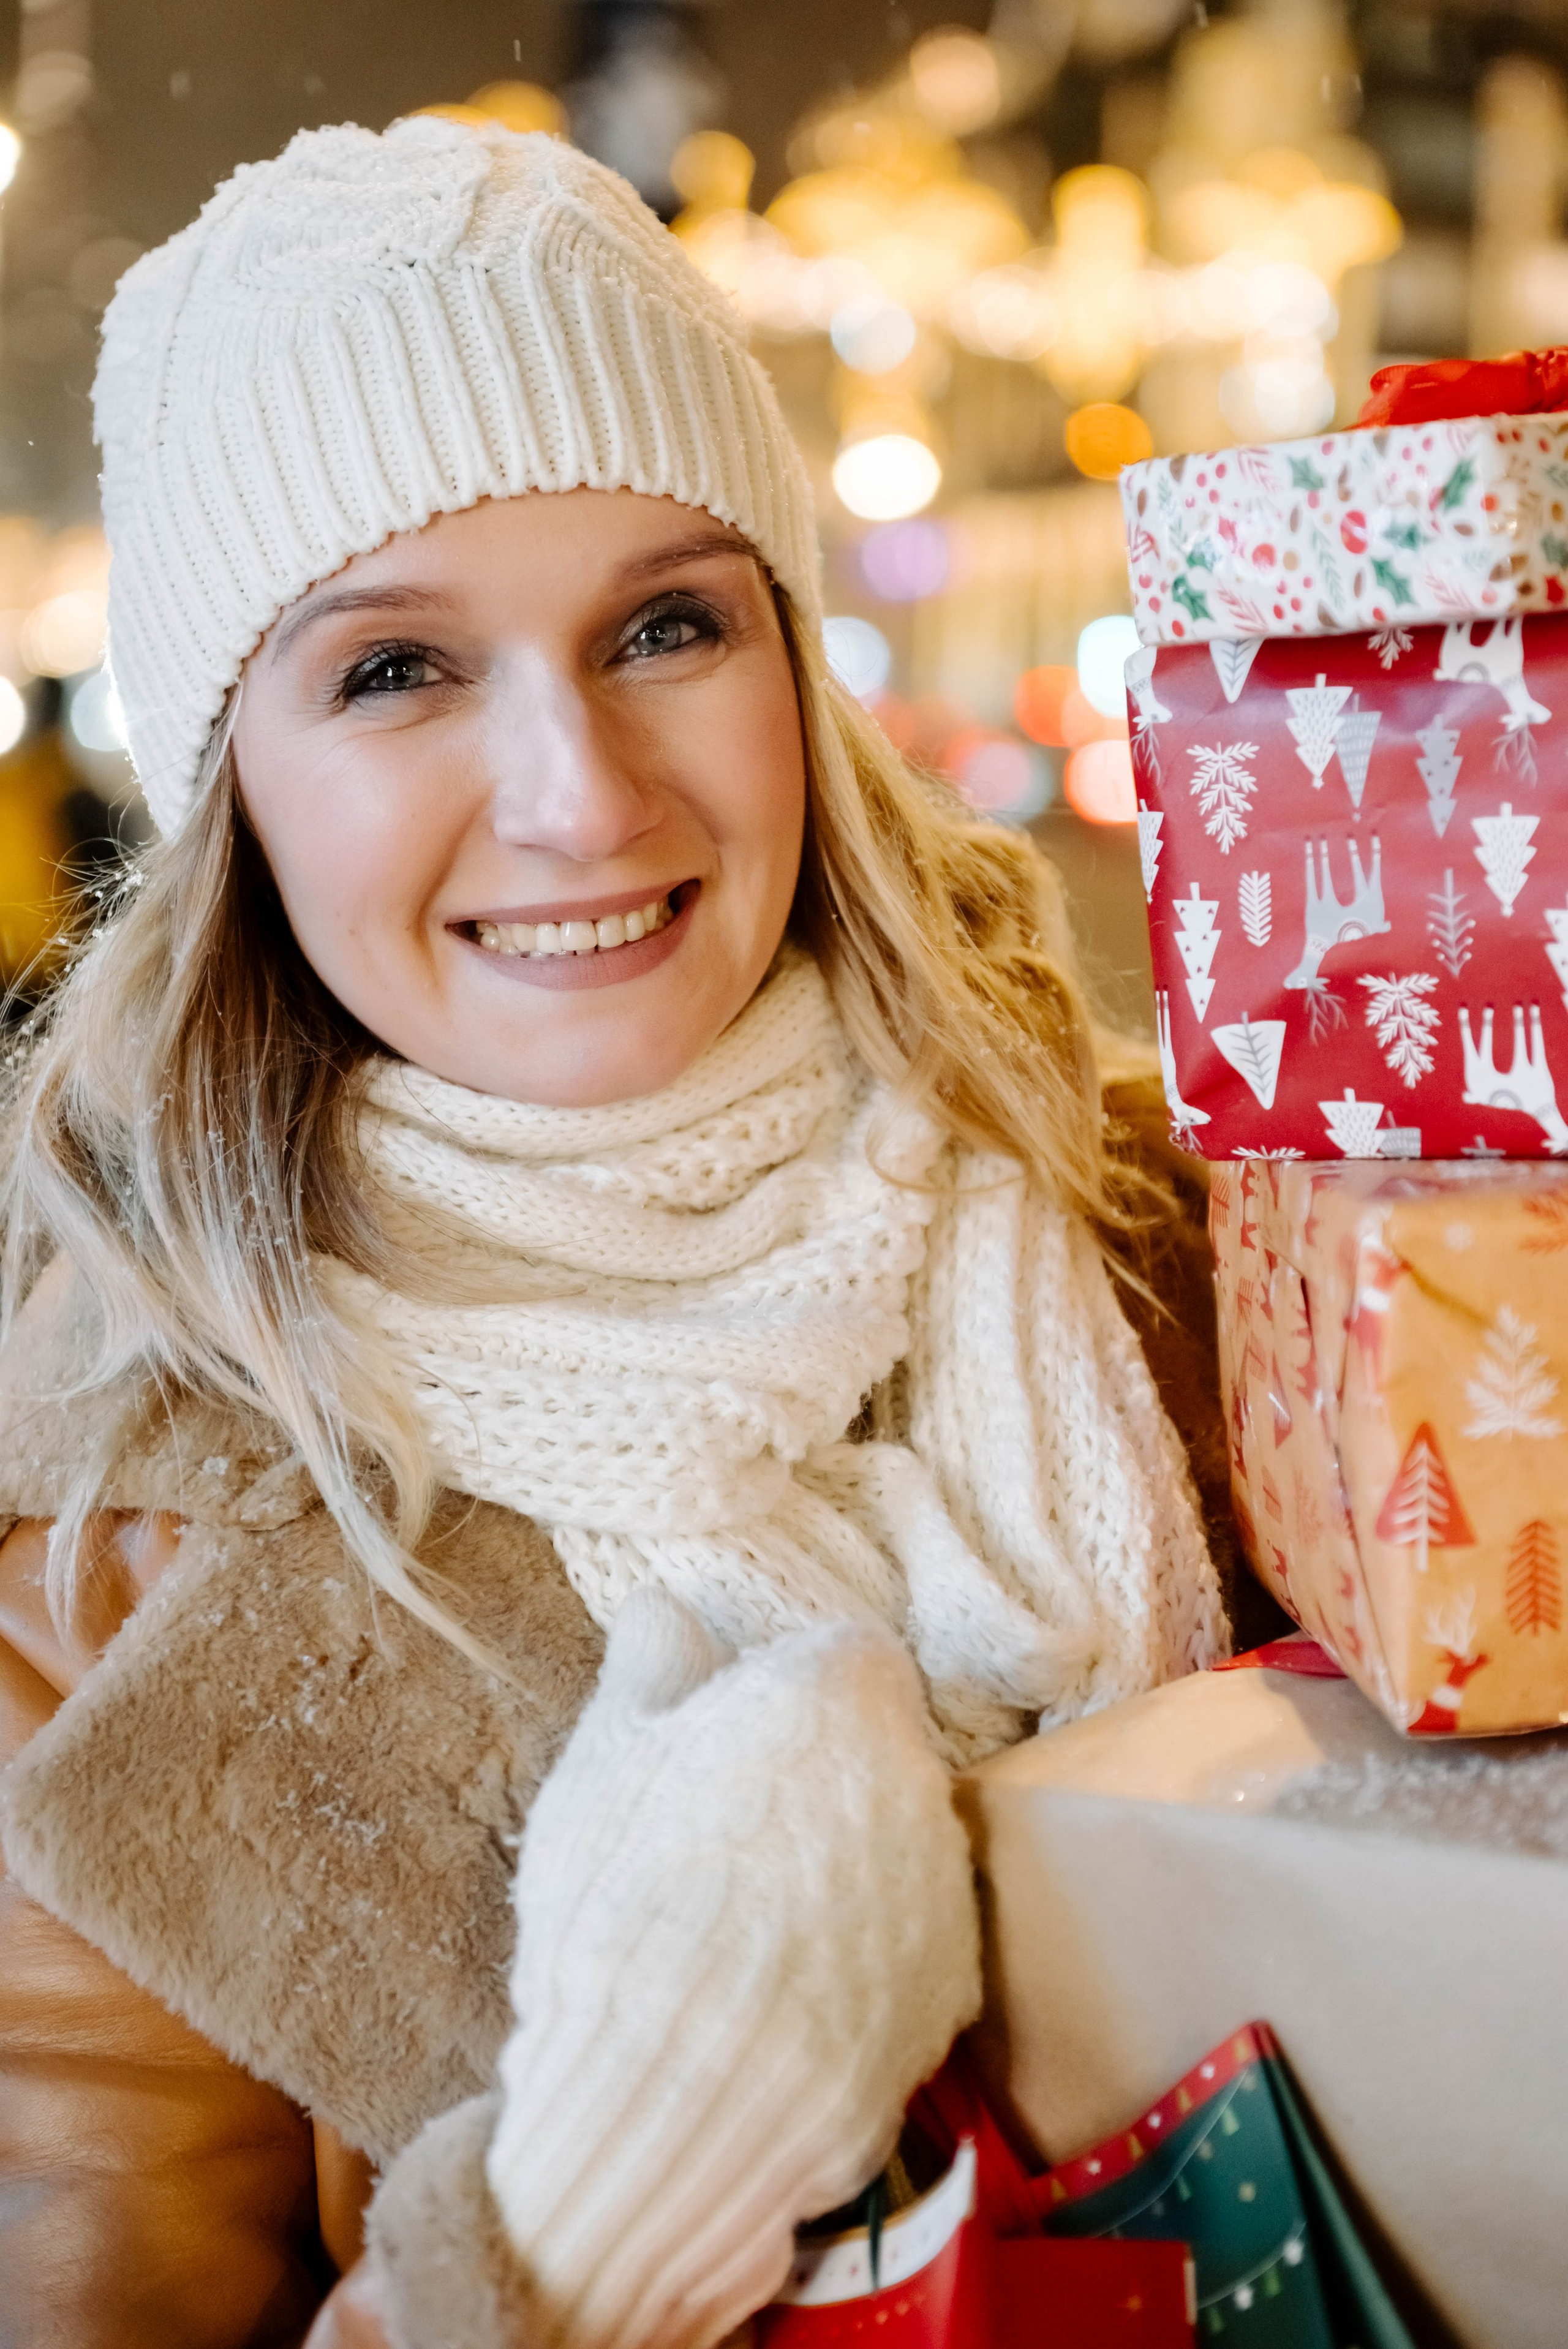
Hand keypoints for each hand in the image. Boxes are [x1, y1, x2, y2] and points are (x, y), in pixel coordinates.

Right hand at [486, 1589, 980, 2348]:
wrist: (669, 2096)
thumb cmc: (623, 1899)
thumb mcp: (602, 1759)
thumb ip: (649, 1667)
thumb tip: (666, 1607)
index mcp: (844, 1695)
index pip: (839, 1657)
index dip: (778, 1695)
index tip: (722, 1744)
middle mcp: (921, 1779)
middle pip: (876, 1753)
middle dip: (816, 1783)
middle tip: (723, 1843)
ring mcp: (946, 1894)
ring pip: (898, 1851)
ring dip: (843, 1872)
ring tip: (744, 1935)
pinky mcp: (950, 2002)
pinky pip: (909, 1952)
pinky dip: (861, 1965)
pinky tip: (783, 2003)